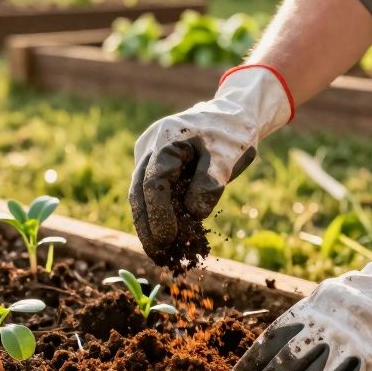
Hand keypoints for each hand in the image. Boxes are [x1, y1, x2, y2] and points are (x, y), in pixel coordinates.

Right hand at [129, 65, 292, 263]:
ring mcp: (148, 154)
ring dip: (148, 223)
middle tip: (157, 255)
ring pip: (140, 193)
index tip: (169, 240)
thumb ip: (211, 182)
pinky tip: (165, 237)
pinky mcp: (154, 164)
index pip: (154, 182)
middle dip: (146, 225)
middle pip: (138, 190)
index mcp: (166, 139)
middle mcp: (150, 146)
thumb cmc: (233, 133)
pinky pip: (151, 192)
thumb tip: (193, 215)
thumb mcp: (230, 155)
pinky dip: (157, 214)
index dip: (158, 214)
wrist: (233, 114)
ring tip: (159, 253)